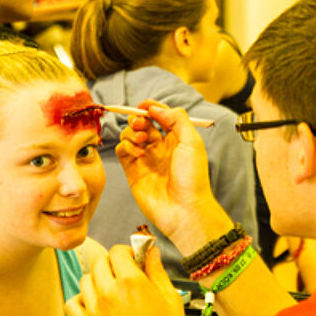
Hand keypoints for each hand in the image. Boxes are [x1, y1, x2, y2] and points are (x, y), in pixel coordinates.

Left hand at [65, 245, 190, 315]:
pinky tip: (95, 304)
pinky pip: (72, 303)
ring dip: (98, 279)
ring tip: (112, 290)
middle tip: (125, 274)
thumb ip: (157, 271)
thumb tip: (151, 252)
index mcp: (132, 282)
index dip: (128, 252)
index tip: (134, 259)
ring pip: (86, 280)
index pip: (118, 251)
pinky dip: (81, 300)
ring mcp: (95, 311)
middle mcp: (109, 293)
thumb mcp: (171, 298)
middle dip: (114, 264)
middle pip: (100, 262)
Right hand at [116, 101, 228, 250]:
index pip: (161, 116)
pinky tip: (137, 153)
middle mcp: (160, 148)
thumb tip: (156, 108)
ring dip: (132, 132)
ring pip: (130, 135)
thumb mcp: (192, 142)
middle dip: (138, 118)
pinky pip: (122, 151)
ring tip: (142, 141)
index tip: (144, 106)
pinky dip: (125, 146)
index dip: (152, 108)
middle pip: (143, 123)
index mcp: (177, 139)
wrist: (184, 210)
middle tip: (141, 123)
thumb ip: (177, 119)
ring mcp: (146, 159)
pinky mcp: (133, 171)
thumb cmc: (192, 178)